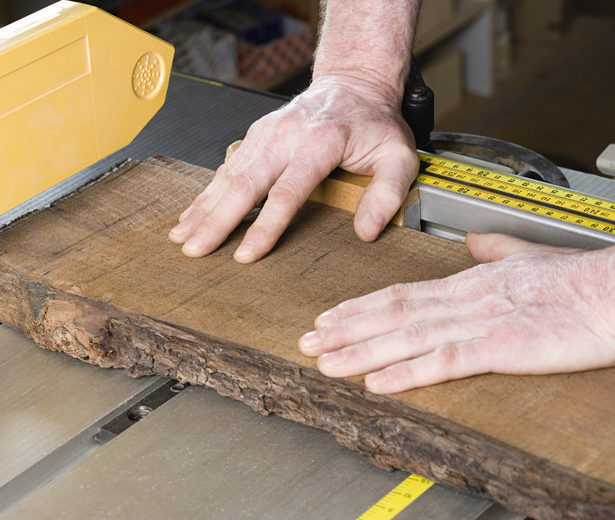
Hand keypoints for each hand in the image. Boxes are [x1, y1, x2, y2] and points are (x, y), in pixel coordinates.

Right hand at [168, 75, 417, 262]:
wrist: (353, 84)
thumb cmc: (373, 123)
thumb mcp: (399, 156)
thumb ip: (388, 194)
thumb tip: (367, 231)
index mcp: (319, 143)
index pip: (285, 192)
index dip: (264, 227)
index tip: (246, 255)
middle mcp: (285, 137)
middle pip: (243, 184)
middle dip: (216, 221)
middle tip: (196, 250)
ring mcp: (266, 134)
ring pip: (227, 175)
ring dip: (203, 208)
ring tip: (183, 236)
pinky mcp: (255, 136)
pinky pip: (226, 167)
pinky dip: (206, 193)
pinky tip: (191, 213)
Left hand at [298, 232, 614, 392]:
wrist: (614, 290)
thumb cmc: (578, 278)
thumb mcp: (526, 258)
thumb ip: (495, 251)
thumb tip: (473, 244)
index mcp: (468, 282)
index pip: (400, 293)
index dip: (360, 307)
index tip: (330, 317)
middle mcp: (463, 299)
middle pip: (391, 313)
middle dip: (345, 329)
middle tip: (308, 341)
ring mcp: (479, 322)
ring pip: (406, 337)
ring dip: (362, 351)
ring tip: (326, 362)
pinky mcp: (501, 346)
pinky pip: (444, 360)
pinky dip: (407, 372)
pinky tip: (379, 383)